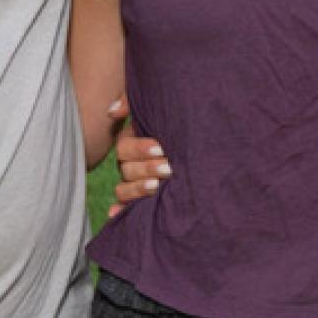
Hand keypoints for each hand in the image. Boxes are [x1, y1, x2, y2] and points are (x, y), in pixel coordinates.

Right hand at [104, 96, 171, 218]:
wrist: (205, 140)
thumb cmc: (179, 120)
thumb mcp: (161, 107)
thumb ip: (134, 103)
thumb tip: (112, 111)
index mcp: (132, 143)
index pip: (125, 148)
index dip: (140, 149)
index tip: (161, 148)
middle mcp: (131, 165)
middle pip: (126, 170)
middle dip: (146, 169)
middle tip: (168, 168)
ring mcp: (135, 184)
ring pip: (124, 189)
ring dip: (137, 189)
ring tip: (156, 186)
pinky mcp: (142, 200)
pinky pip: (125, 208)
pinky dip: (120, 211)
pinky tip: (117, 214)